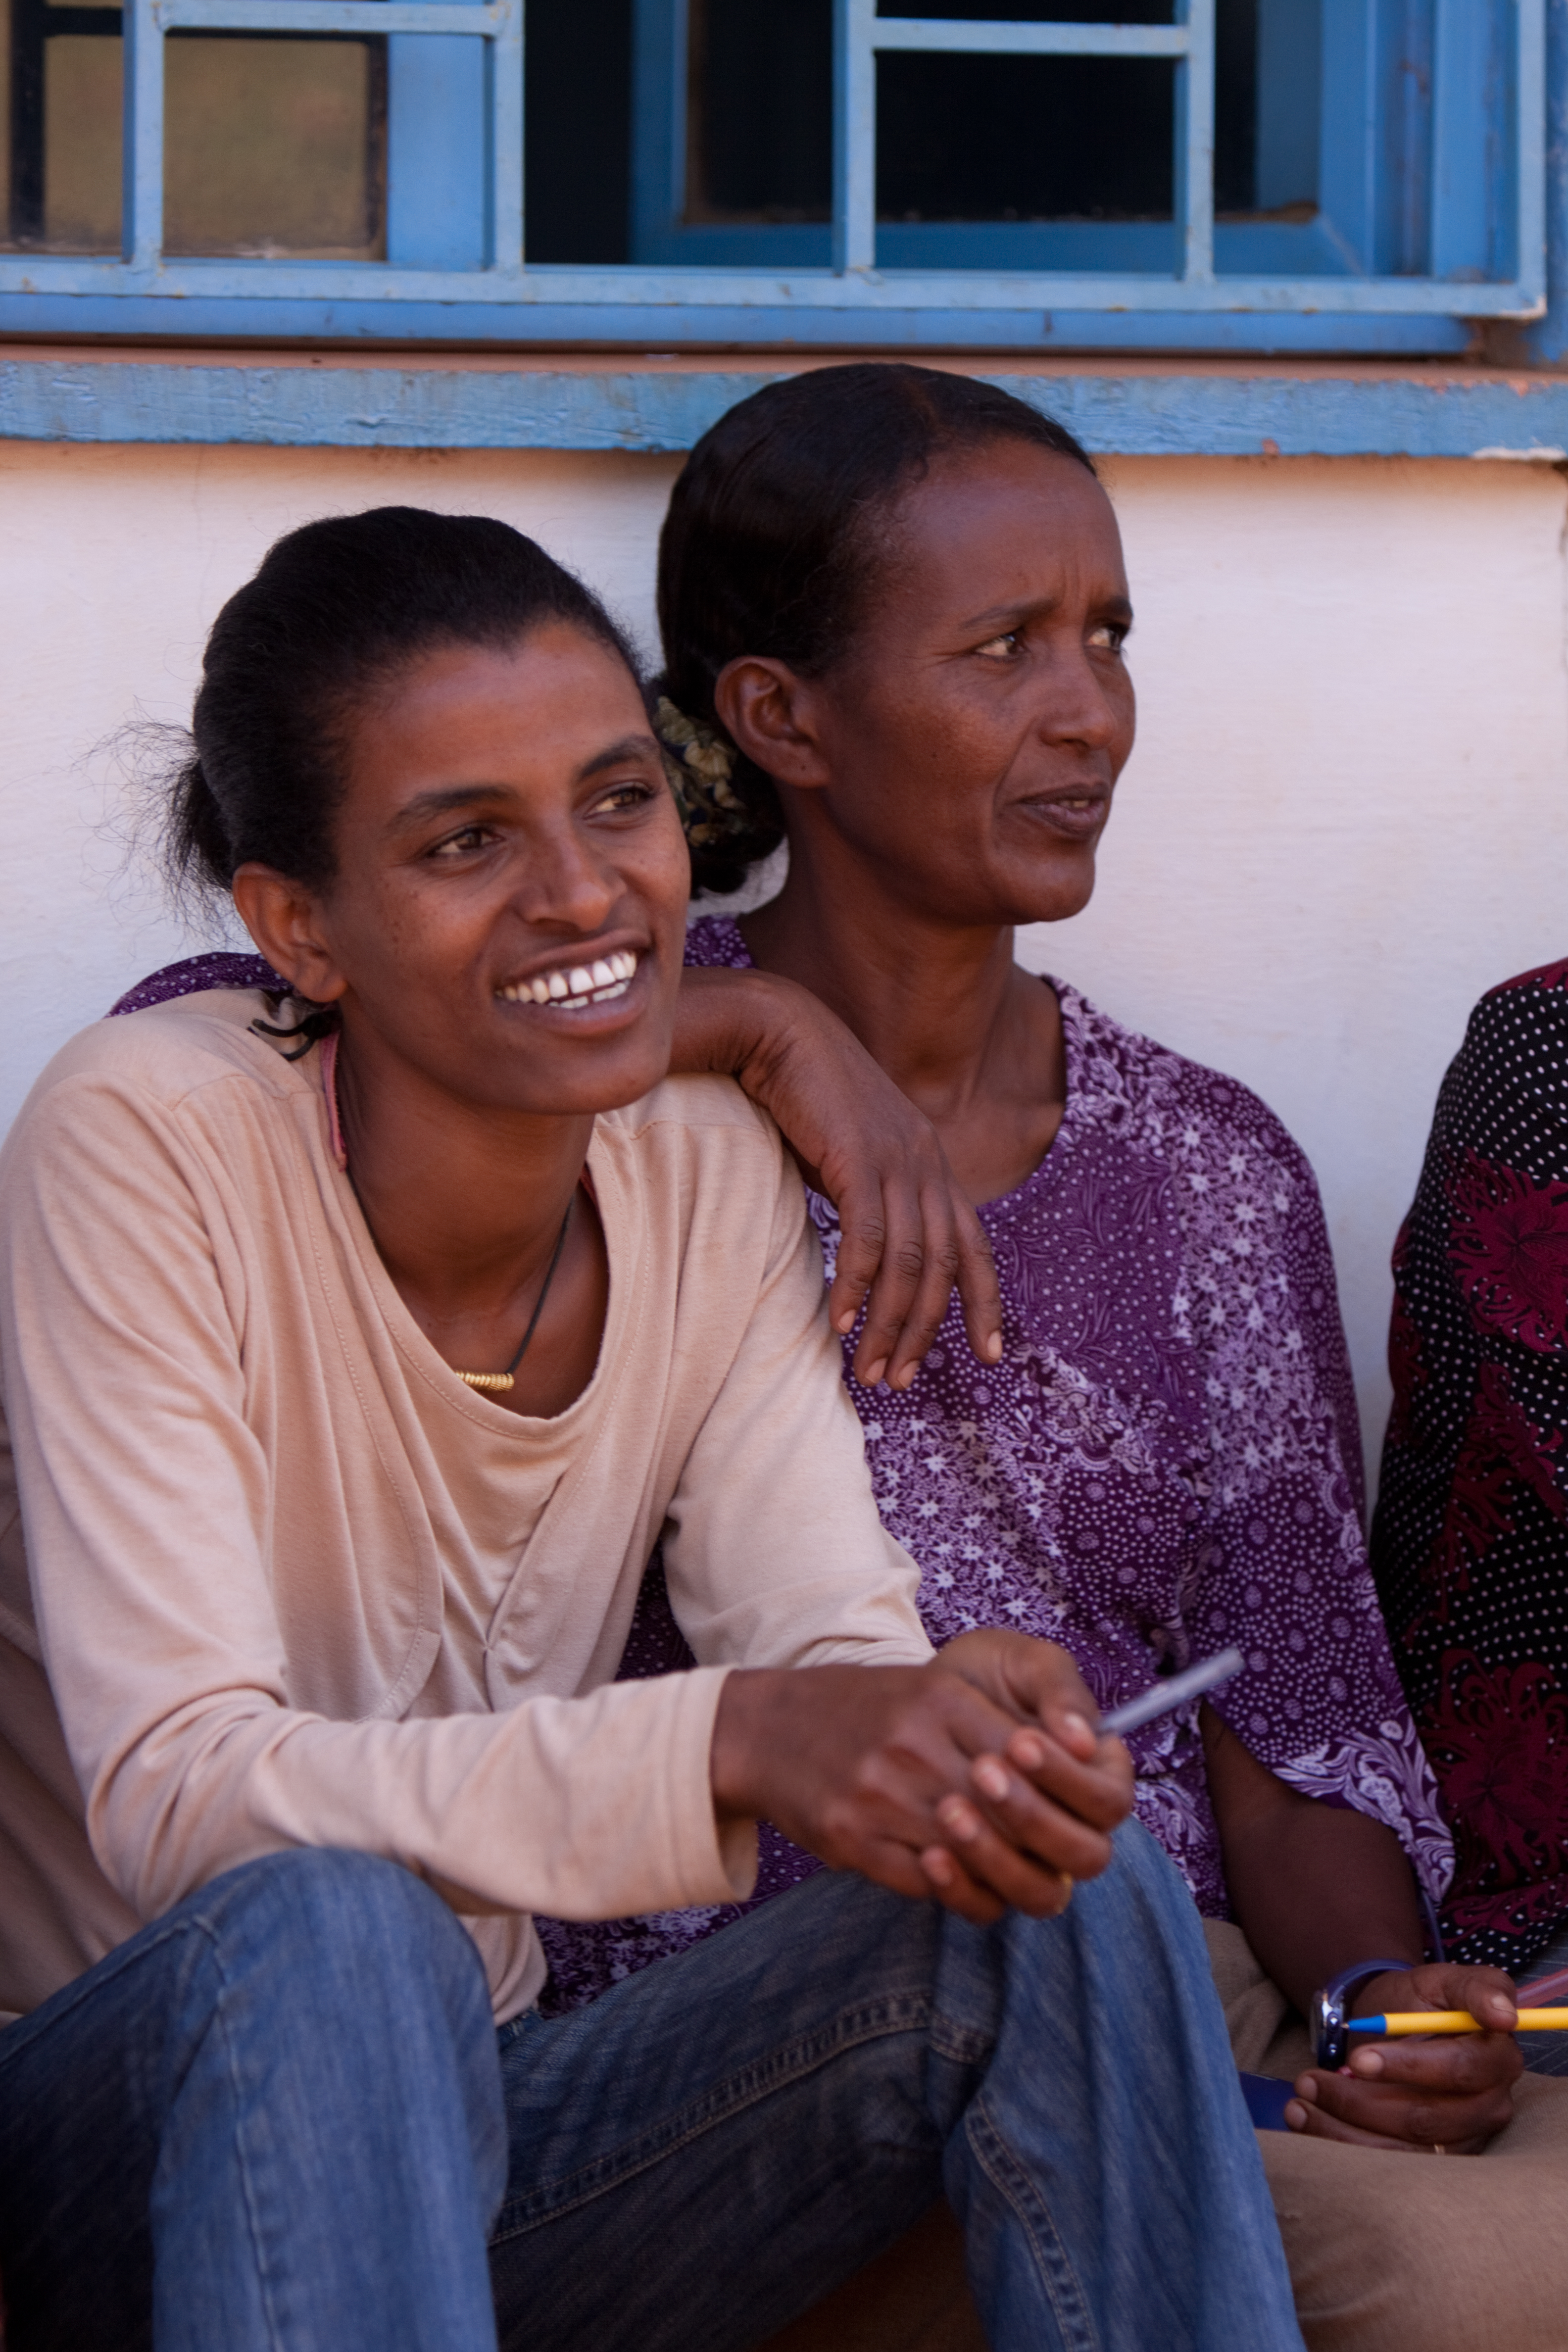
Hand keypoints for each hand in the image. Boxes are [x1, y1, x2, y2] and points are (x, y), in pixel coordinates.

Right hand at [672, 969, 1001, 1389]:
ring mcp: (897, 1160)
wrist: (777, 1032)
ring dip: (890, 1324)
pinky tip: (840, 1321)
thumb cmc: (804, 1095)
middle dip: (924, 1331)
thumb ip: (869, 1197)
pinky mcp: (859, 1159)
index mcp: (932, 1164)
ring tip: (868, 1369)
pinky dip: (858, 1287)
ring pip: (909, 1263)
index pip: (974, 1245)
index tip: (990, 1354)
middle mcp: (927, 1164)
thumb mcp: (851, 1153)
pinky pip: (867, 1240)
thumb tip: (865, 1254)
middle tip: (896, 1380)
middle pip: (943, 1267)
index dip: (986, 1301)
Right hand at [710, 1631, 1134, 1925]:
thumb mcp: (925, 1691)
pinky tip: (956, 1876)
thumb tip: (1064, 1768)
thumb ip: (988, 1725)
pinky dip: (951, 1888)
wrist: (767, 1729)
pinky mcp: (852, 1839)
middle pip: (1006, 1812)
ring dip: (995, 1868)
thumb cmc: (860, 1709)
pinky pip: (923, 1883)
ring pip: (969, 1854)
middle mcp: (912, 1744)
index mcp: (939, 1699)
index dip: (1053, 1789)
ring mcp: (879, 1795)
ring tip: (1004, 1867)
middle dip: (1031, 1836)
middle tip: (1044, 1848)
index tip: (1061, 1804)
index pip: (1027, 1756)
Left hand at [1286, 1964, 1522, 2153]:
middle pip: (1426, 2118)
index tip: (1357, 2060)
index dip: (1407, 2067)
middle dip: (1360, 2101)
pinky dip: (1341, 2145)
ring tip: (1299, 2102)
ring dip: (1343, 2128)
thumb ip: (1476, 1987)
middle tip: (1309, 2080)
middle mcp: (1488, 2107)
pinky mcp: (1433, 2163)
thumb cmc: (1418, 2002)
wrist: (1391, 2025)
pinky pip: (1387, 2165)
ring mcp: (1462, 2141)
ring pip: (1402, 2149)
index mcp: (1497, 2059)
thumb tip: (1503, 2013)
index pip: (1458, 2071)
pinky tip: (1307, 2122)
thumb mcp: (1442, 1980)